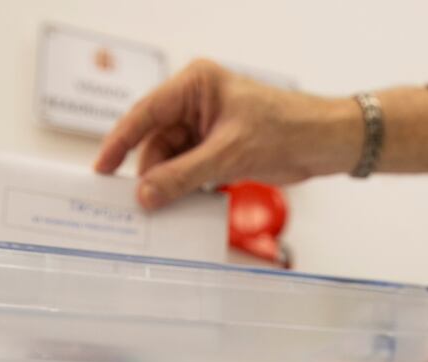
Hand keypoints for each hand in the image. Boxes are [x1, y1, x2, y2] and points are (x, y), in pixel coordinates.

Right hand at [94, 60, 360, 208]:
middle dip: (149, 173)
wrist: (326, 142)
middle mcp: (196, 102)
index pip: (145, 114)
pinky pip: (192, 171)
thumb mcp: (229, 155)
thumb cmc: (286, 129)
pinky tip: (182, 207)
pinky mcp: (220, 149)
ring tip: (160, 211)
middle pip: (157, 142)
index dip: (120, 142)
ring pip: (174, 160)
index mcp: (195, 84)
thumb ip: (185, 176)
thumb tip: (146, 195)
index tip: (101, 169)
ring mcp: (208, 127)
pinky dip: (187, 188)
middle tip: (136, 205)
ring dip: (168, 185)